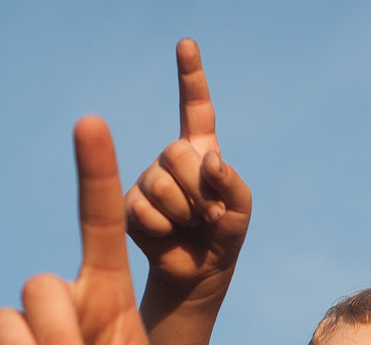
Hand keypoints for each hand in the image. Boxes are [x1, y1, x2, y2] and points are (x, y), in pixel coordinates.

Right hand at [126, 38, 251, 300]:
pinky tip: (169, 234)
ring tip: (191, 225)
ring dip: (184, 211)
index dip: (191, 77)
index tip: (187, 44)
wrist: (198, 273)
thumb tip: (209, 160)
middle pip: (179, 154)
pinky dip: (164, 227)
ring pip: (161, 183)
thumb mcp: (240, 210)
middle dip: (199, 189)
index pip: (195, 109)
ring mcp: (147, 180)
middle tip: (208, 215)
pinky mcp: (130, 206)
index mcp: (199, 151)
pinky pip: (146, 210)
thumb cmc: (222, 237)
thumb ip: (232, 182)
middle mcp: (170, 160)